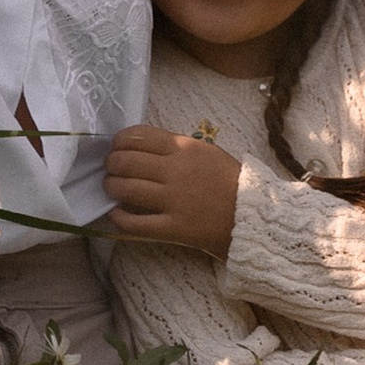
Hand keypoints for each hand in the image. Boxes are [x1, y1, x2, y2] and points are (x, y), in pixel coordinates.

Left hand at [103, 125, 243, 257]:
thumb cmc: (230, 182)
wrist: (254, 215)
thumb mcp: (207, 152)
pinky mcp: (174, 228)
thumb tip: (140, 147)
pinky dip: (119, 217)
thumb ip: (175, 148)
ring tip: (111, 187)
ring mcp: (174, 200)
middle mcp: (176, 171)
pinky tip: (115, 213)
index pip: (139, 136)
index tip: (115, 147)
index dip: (119, 141)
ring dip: (111, 186)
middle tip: (110, 168)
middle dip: (111, 163)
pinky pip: (136, 223)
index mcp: (185, 148)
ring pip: (127, 188)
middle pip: (127, 161)